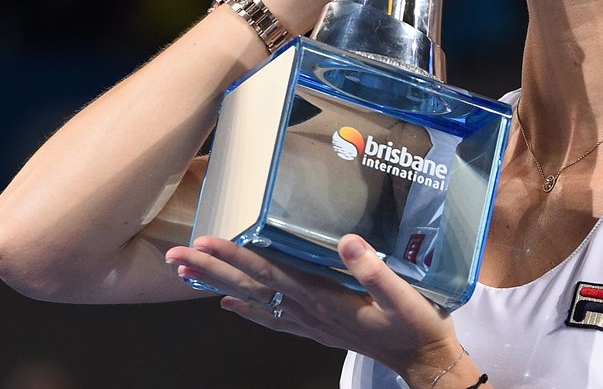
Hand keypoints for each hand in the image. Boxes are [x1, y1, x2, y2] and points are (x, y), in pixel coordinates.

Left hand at [165, 234, 461, 382]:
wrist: (425, 362)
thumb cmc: (416, 328)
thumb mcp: (404, 298)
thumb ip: (373, 270)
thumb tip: (345, 240)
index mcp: (325, 298)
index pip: (270, 273)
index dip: (237, 257)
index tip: (206, 242)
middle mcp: (310, 311)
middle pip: (252, 286)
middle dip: (213, 269)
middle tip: (177, 255)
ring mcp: (311, 322)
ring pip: (256, 300)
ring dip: (220, 284)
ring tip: (187, 273)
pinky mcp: (319, 327)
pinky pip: (273, 317)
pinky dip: (247, 309)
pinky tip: (227, 304)